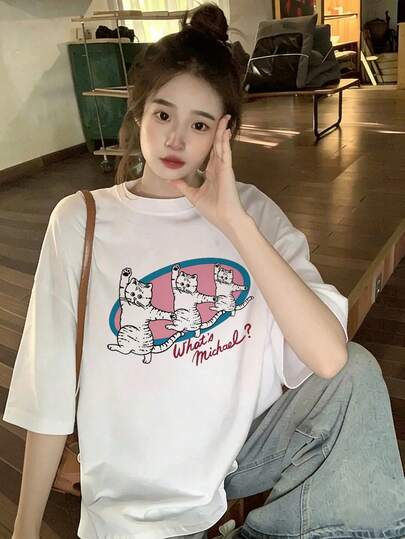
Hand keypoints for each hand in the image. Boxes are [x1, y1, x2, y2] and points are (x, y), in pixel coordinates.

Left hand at [168, 114, 247, 234]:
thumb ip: (183, 186)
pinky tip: (225, 130)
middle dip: (217, 132)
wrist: (226, 219)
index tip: (206, 132)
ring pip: (222, 145)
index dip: (209, 143)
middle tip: (218, 118)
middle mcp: (218, 169)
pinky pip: (225, 152)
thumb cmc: (214, 210)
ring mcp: (224, 168)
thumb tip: (170, 180)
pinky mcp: (227, 170)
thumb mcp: (193, 196)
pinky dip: (225, 140)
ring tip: (224, 118)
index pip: (210, 154)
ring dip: (222, 131)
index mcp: (212, 174)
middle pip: (217, 146)